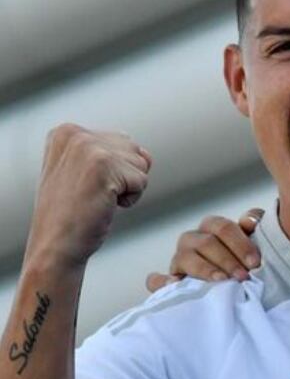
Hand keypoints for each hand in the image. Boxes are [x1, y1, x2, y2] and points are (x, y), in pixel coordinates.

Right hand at [28, 124, 151, 269]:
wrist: (55, 246)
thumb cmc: (71, 213)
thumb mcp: (82, 171)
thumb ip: (111, 152)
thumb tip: (147, 154)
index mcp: (66, 131)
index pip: (120, 141)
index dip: (112, 170)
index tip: (83, 186)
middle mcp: (75, 134)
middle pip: (132, 150)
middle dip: (122, 176)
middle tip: (91, 195)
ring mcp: (89, 148)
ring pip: (140, 164)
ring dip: (126, 188)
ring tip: (96, 199)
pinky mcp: (104, 166)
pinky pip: (142, 181)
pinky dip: (130, 199)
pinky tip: (103, 206)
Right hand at [145, 209, 262, 291]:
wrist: (232, 282)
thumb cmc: (244, 258)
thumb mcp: (254, 239)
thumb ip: (255, 222)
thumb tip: (247, 221)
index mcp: (212, 227)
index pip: (223, 228)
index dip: (240, 244)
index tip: (255, 262)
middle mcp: (193, 239)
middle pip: (206, 243)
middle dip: (227, 260)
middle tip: (243, 276)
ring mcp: (179, 259)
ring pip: (186, 258)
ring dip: (205, 270)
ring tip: (221, 281)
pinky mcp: (169, 280)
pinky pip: (157, 280)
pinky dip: (162, 282)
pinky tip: (175, 285)